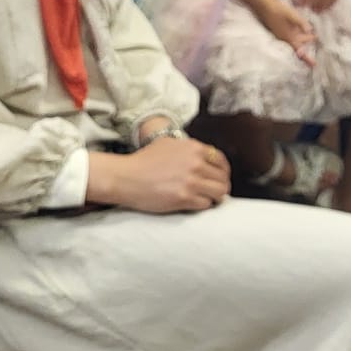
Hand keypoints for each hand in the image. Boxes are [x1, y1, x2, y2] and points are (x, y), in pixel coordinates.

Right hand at [112, 137, 231, 213]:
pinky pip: (206, 204)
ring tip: (208, 200)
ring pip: (219, 193)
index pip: (222, 161)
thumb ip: (189, 149)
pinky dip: (203, 206)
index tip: (220, 178)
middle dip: (221, 186)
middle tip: (214, 192)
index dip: (223, 172)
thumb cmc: (143, 161)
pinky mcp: (184, 198)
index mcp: (194, 148)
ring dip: (215, 198)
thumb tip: (204, 158)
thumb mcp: (169, 144)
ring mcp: (191, 181)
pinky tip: (195, 204)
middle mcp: (195, 163)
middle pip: (223, 178)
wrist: (126, 177)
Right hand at [260, 0, 316, 65]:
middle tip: (315, 39)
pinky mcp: (279, 30)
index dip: (307, 59)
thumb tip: (309, 30)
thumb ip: (301, 23)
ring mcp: (281, 34)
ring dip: (303, 38)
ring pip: (295, 39)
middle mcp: (284, 38)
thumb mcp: (291, 15)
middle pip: (298, 45)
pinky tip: (300, 28)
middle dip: (307, 43)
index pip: (299, 51)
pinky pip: (290, 35)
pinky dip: (298, 33)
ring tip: (312, 35)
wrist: (263, 6)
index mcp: (287, 37)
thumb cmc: (277, 10)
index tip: (314, 65)